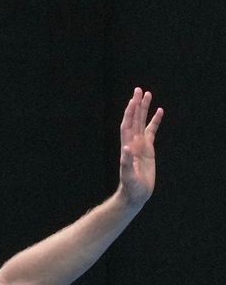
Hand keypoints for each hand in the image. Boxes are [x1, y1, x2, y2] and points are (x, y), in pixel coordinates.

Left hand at [118, 86, 163, 206]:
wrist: (135, 194)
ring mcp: (140, 145)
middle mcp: (132, 143)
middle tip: (139, 90)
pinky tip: (159, 111)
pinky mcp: (147, 149)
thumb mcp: (128, 176)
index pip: (127, 126)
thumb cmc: (131, 187)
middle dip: (136, 105)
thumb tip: (126, 149)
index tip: (133, 100)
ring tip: (148, 94)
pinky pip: (151, 131)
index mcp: (127, 147)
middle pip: (134, 120)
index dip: (129, 114)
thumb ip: (126, 163)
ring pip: (142, 123)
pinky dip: (155, 121)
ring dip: (144, 109)